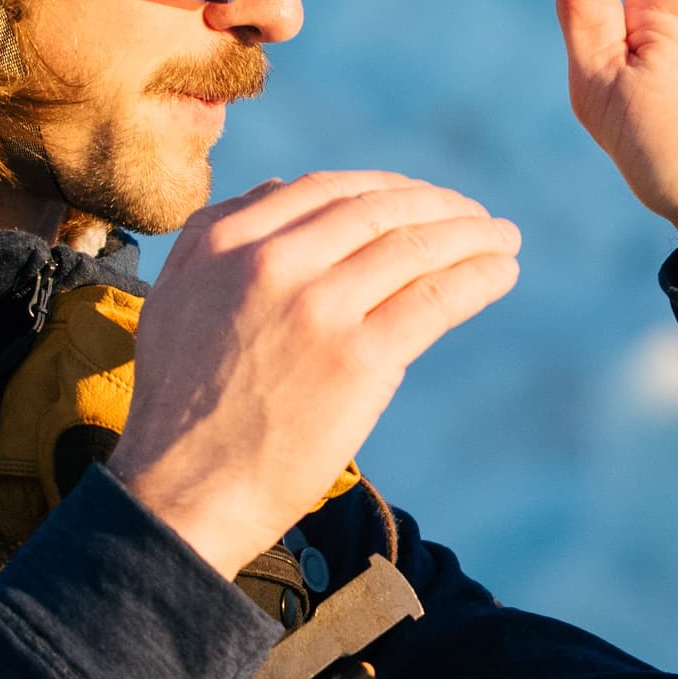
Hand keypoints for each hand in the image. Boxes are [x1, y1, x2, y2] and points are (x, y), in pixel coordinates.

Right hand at [105, 172, 520, 578]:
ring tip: (502, 239)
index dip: (387, 187)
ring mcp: (318, 308)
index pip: (326, 189)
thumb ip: (215, 236)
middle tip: (476, 218)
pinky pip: (435, 299)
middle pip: (378, 211)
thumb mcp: (175, 297)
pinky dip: (478, 278)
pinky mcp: (358, 358)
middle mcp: (271, 262)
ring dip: (472, 236)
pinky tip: (501, 273)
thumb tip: (279, 187)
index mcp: (225, 242)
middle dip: (439, 207)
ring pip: (415, 248)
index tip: (421, 197)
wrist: (182, 491)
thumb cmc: (180, 407)